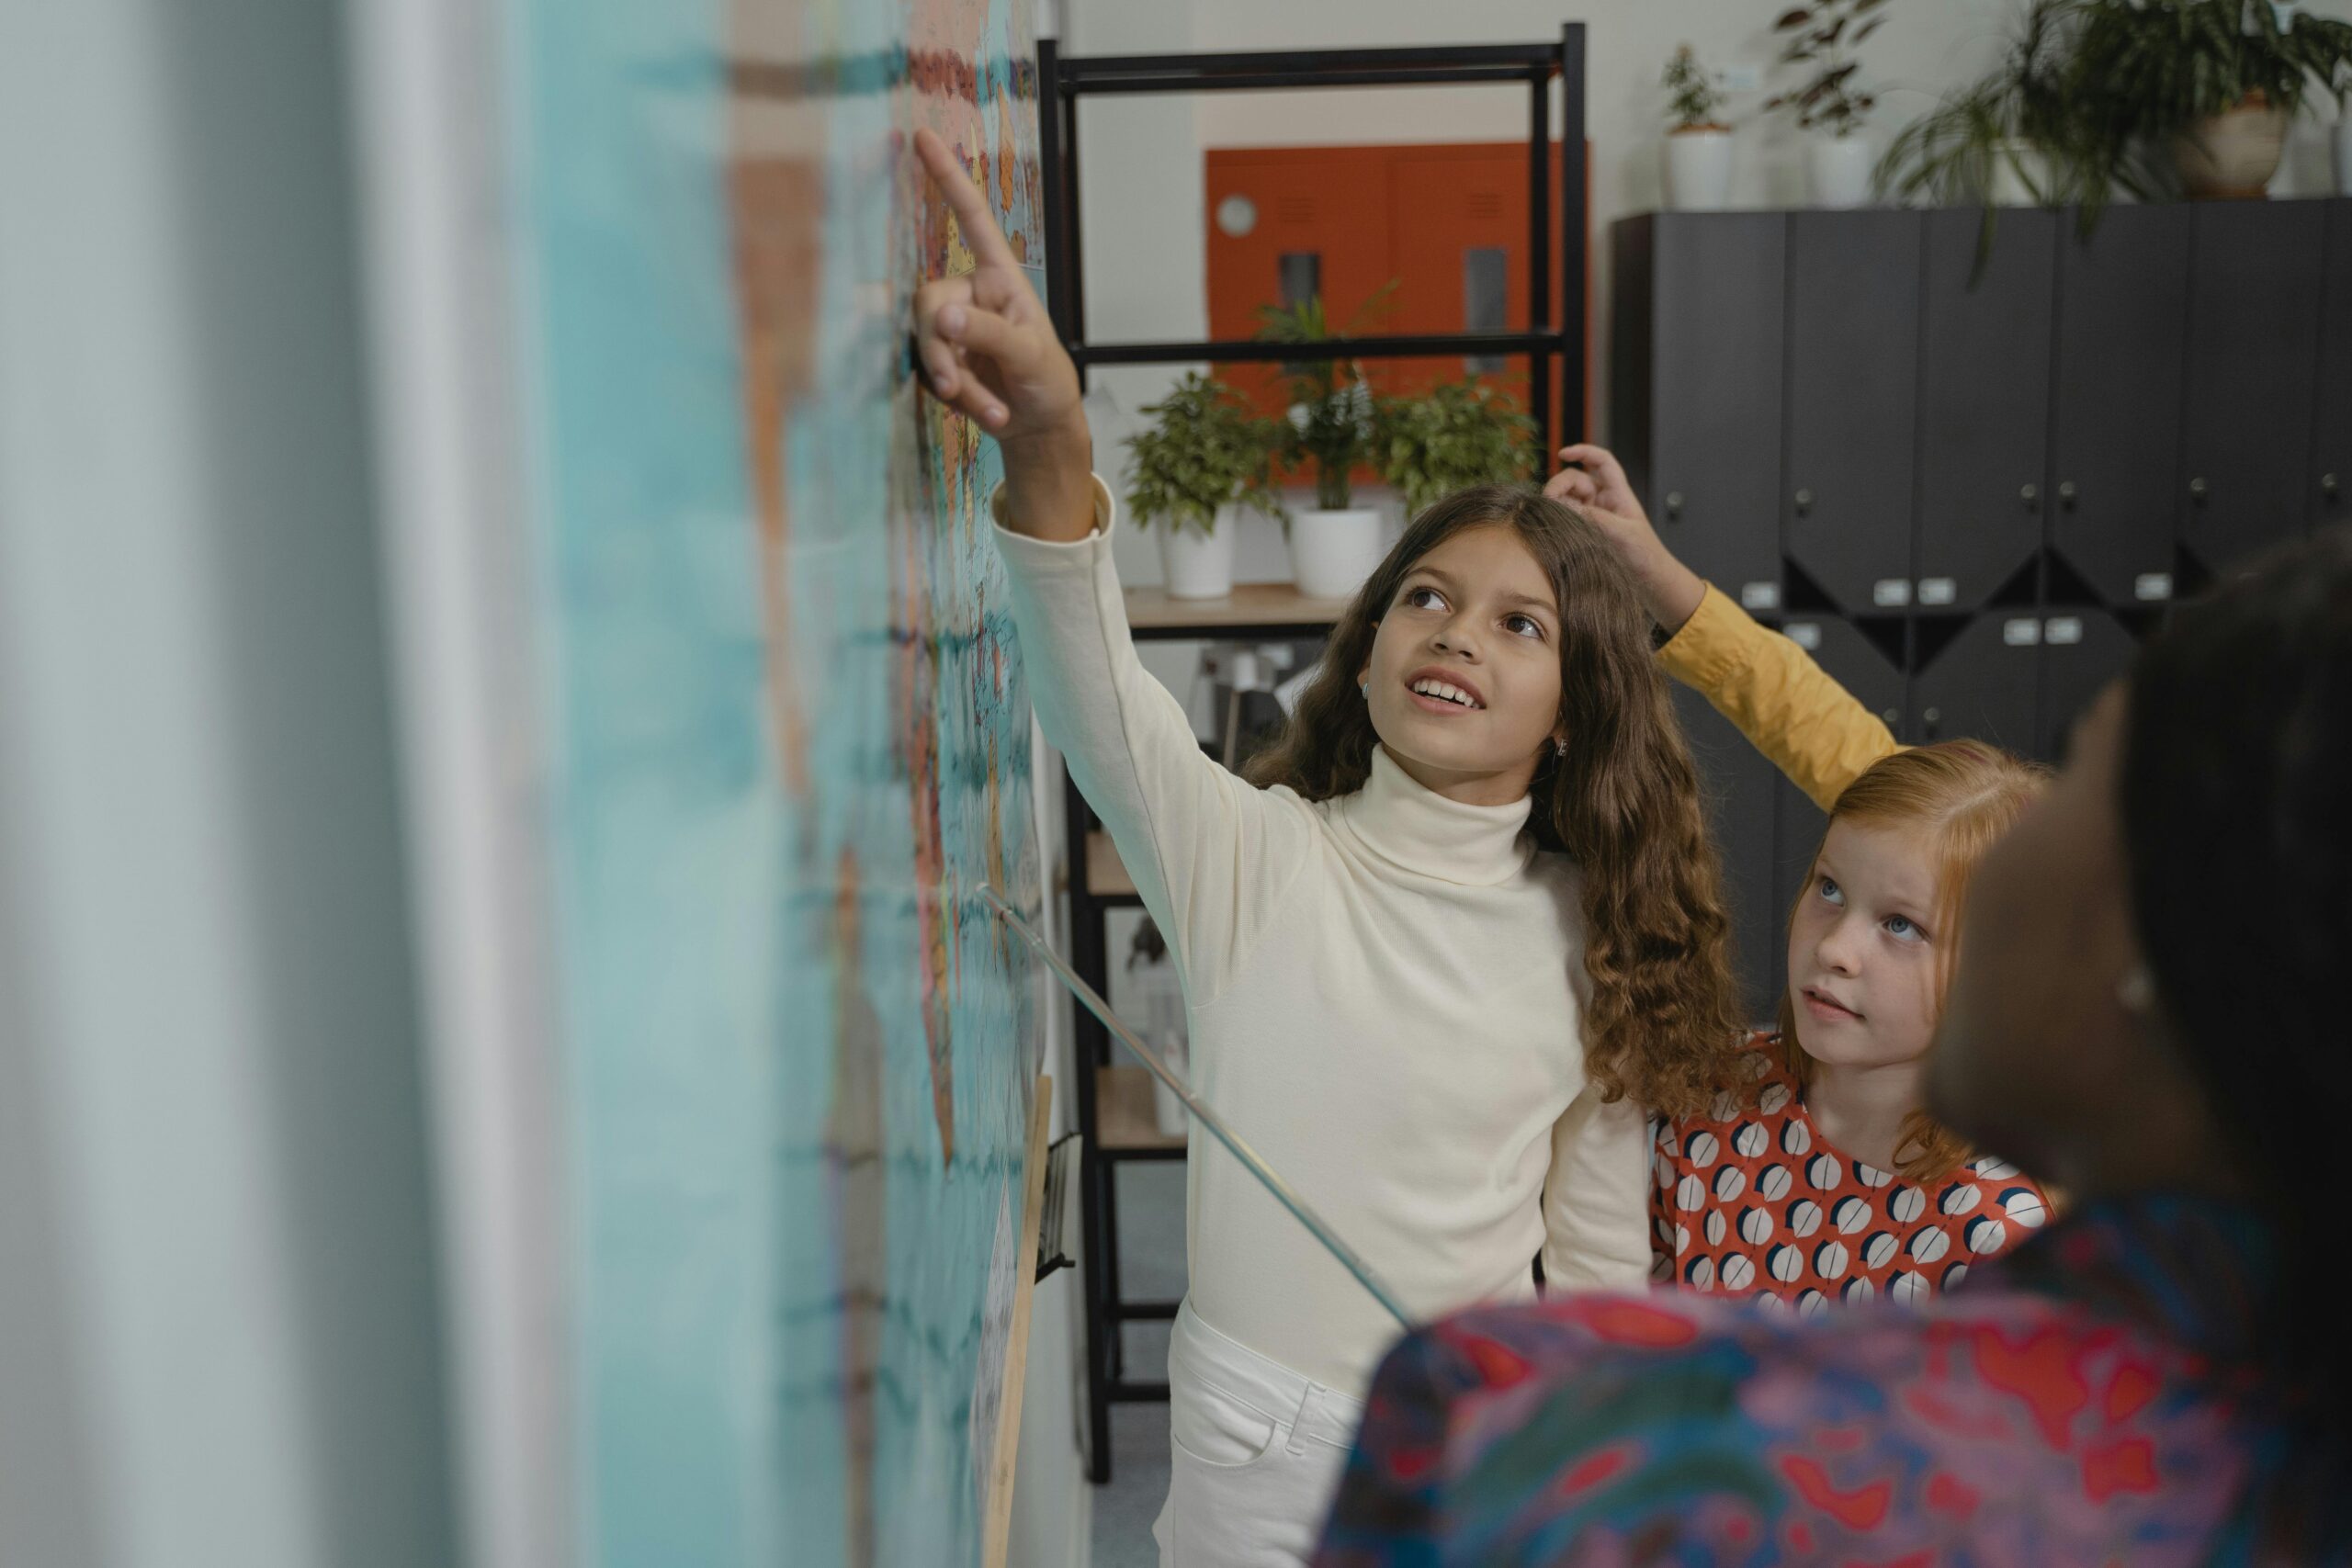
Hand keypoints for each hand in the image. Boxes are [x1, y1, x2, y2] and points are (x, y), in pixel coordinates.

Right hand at [911, 128, 1094, 537]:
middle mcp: (969, 295)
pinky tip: (988, 412)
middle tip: (955, 385)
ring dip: (954, 383)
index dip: (947, 179)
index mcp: (999, 276)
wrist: (1039, 426)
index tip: (923, 137)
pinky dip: (957, 399)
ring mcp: (951, 329)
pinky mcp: (939, 360)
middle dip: (940, 347)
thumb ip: (986, 333)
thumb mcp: (1029, 355)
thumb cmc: (1046, 380)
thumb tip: (940, 317)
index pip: (971, 219)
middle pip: (928, 300)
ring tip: (992, 409)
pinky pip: (927, 372)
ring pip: (924, 341)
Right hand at [1545, 442, 1703, 633]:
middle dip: (1560, 484)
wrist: (1650, 582)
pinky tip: (1550, 525)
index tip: (1563, 453)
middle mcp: (1604, 502)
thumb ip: (1596, 519)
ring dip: (1555, 502)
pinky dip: (1556, 517)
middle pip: (1577, 479)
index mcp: (1619, 494)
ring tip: (1548, 514)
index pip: (1602, 462)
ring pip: (1567, 499)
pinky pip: (1565, 518)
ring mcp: (1593, 517)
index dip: (1584, 452)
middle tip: (1548, 500)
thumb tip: (1566, 507)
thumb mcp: (1623, 535)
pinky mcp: (1585, 533)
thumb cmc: (1645, 556)